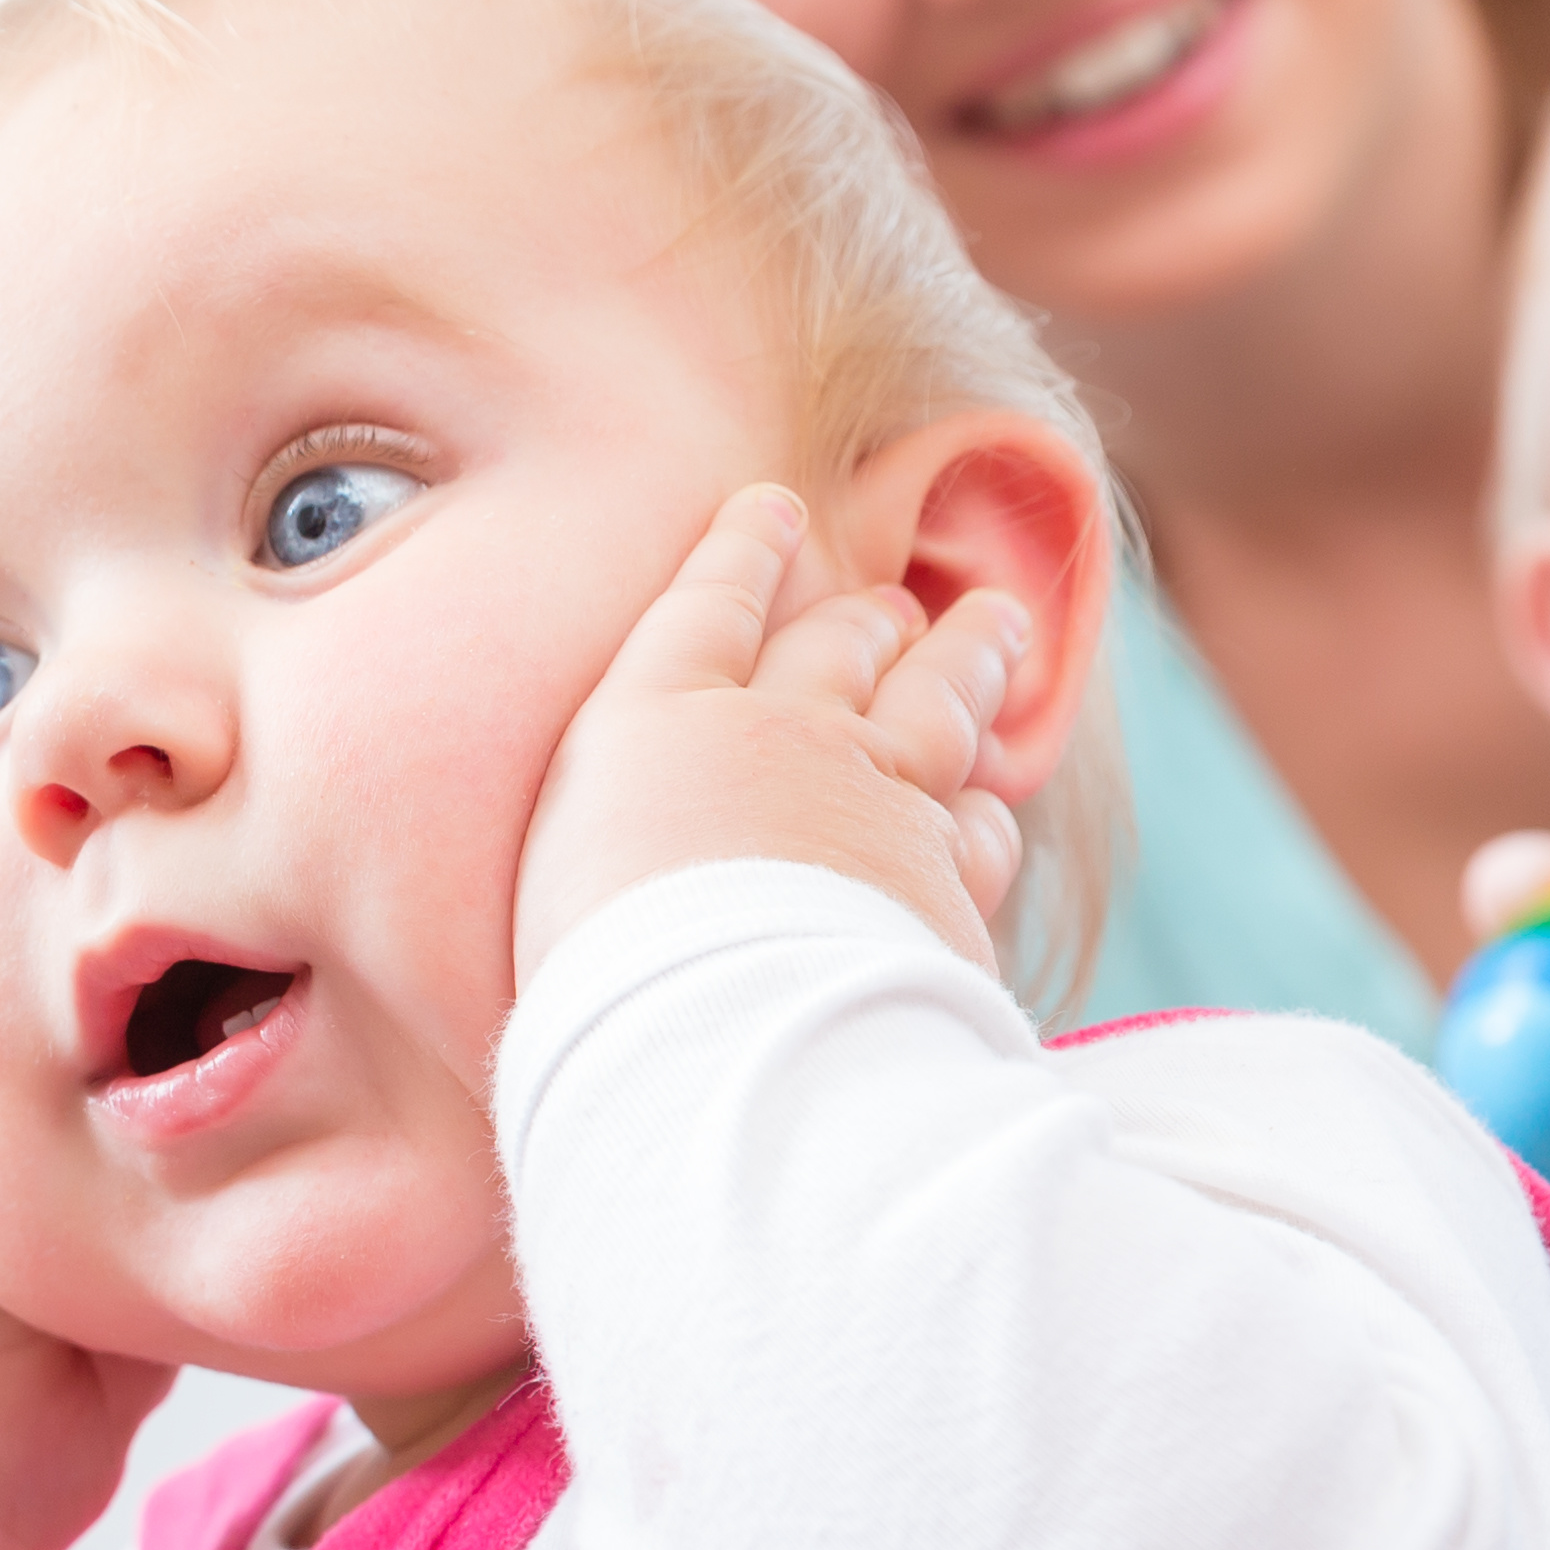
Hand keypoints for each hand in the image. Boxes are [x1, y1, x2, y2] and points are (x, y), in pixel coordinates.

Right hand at [513, 486, 1027, 985]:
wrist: (713, 1041)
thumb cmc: (590, 984)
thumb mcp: (554, 885)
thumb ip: (609, 840)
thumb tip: (642, 860)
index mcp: (653, 721)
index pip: (706, 606)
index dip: (743, 551)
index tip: (774, 508)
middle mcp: (774, 733)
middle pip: (837, 644)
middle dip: (865, 614)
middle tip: (895, 602)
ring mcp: (874, 794)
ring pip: (938, 701)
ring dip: (967, 656)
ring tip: (995, 625)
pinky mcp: (947, 870)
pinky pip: (979, 825)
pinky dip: (983, 812)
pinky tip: (991, 808)